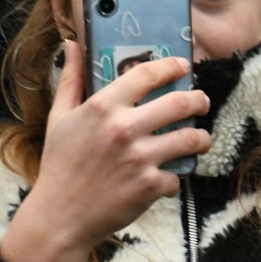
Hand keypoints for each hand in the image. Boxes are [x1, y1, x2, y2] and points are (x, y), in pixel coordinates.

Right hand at [1, 44, 211, 261]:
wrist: (60, 216)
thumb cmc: (59, 165)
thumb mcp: (59, 118)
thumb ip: (71, 80)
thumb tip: (72, 45)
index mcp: (102, 107)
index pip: (147, 74)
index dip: (171, 67)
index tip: (183, 66)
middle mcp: (124, 129)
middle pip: (180, 103)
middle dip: (198, 100)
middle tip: (201, 102)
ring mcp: (140, 158)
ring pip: (191, 139)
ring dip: (200, 138)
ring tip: (199, 138)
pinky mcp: (150, 186)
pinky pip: (177, 176)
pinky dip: (174, 178)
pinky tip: (166, 179)